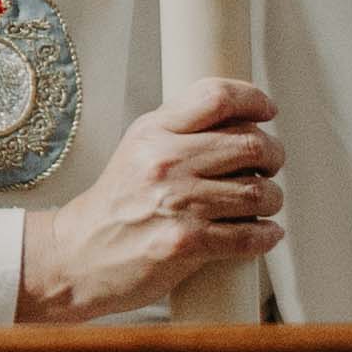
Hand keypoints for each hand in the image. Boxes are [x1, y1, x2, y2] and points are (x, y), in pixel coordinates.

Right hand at [17, 79, 283, 323]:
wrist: (79, 254)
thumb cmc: (117, 203)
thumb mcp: (139, 148)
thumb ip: (182, 129)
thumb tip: (242, 121)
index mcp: (154, 131)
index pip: (216, 96)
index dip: (254, 99)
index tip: (267, 111)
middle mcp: (165, 161)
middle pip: (249, 143)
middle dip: (273, 155)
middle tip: (270, 165)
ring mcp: (176, 203)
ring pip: (257, 192)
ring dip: (273, 199)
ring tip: (265, 204)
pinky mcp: (184, 243)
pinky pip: (248, 236)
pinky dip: (266, 235)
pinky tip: (266, 233)